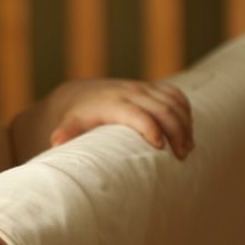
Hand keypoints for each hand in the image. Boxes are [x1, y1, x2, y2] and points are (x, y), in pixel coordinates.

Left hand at [48, 79, 193, 158]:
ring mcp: (143, 88)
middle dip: (176, 131)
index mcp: (113, 103)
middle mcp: (131, 92)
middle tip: (182, 156)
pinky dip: (186, 111)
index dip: (151, 129)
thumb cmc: (78, 116)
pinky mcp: (151, 88)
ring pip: (173, 101)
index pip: (137, 113)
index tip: (161, 149)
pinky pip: (176, 95)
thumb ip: (66, 132)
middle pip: (162, 108)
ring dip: (185, 124)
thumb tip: (56, 142)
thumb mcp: (70, 123)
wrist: (81, 94)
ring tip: (188, 149)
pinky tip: (189, 130)